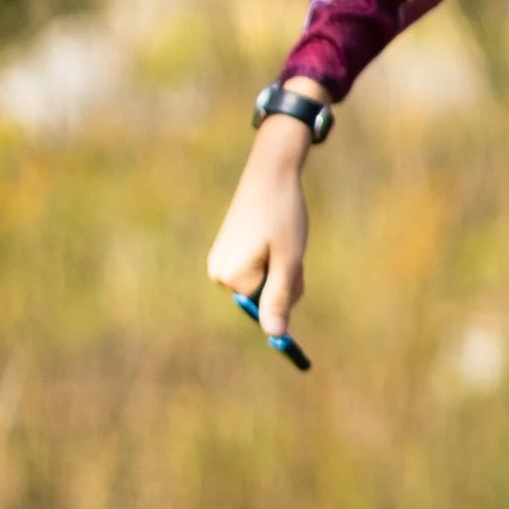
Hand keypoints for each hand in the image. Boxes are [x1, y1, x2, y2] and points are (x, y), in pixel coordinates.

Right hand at [206, 106, 325, 338]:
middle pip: (264, 294)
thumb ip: (280, 299)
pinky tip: (271, 233)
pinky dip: (272, 256)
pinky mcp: (228, 250)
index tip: (290, 260)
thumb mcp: (288, 260)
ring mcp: (221, 260)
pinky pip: (257, 267)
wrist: (270, 173)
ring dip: (280, 266)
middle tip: (287, 245)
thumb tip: (275, 335)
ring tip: (279, 236)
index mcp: (231, 277)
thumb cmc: (283, 215)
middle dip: (284, 276)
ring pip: (263, 280)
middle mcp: (219, 272)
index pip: (268, 305)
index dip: (288, 286)